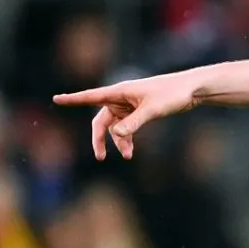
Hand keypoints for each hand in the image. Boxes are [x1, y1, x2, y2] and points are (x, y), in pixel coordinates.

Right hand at [52, 73, 199, 159]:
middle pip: (101, 121)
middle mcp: (121, 98)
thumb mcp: (153, 110)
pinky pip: (126, 127)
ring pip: (115, 127)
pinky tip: (130, 150)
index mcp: (119, 91)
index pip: (90, 96)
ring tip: (128, 156)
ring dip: (118, 142)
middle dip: (99, 139)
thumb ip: (134, 122)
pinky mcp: (139, 111)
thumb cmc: (172, 94)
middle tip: (101, 157)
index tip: (56, 99)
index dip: (73, 99)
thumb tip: (116, 135)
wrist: (192, 89)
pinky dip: (127, 138)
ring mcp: (129, 105)